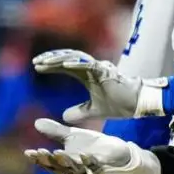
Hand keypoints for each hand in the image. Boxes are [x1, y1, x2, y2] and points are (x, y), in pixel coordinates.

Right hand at [24, 118, 161, 173]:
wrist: (126, 160)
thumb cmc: (98, 149)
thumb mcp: (75, 138)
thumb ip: (56, 132)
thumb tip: (36, 122)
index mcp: (68, 166)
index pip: (50, 164)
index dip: (40, 159)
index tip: (29, 152)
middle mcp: (77, 173)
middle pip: (60, 169)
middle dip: (50, 162)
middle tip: (40, 153)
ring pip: (76, 169)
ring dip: (67, 163)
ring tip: (57, 153)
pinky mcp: (105, 169)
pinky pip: (96, 166)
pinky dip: (89, 161)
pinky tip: (83, 154)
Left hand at [32, 49, 160, 120]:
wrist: (138, 104)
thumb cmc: (119, 103)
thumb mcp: (94, 110)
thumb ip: (79, 111)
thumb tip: (64, 116)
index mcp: (87, 74)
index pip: (65, 65)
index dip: (51, 64)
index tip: (36, 66)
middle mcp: (91, 67)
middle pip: (68, 57)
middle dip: (51, 58)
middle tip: (36, 61)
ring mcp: (99, 68)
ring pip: (76, 57)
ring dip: (60, 58)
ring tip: (46, 61)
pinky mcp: (106, 71)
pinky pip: (90, 65)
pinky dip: (78, 63)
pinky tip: (65, 64)